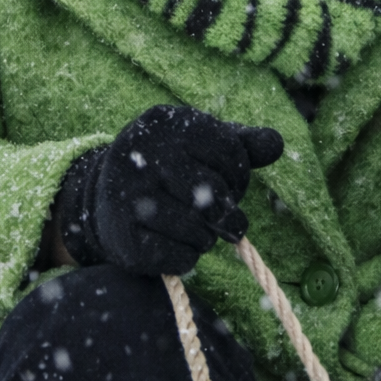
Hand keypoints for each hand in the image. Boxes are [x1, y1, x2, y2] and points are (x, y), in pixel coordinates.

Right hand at [55, 105, 282, 275]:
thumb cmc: (170, 168)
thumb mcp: (202, 146)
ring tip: (198, 231)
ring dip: (207, 238)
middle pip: (213, 194)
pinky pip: (178, 257)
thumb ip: (241, 144)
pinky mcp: (124, 236)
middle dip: (228, 213)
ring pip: (197, 230)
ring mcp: (127, 195)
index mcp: (165, 122)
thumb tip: (275, 144)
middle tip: (225, 219)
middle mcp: (142, 154)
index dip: (240, 176)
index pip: (229, 152)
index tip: (231, 185)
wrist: (105, 197)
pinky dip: (186, 257)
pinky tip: (175, 245)